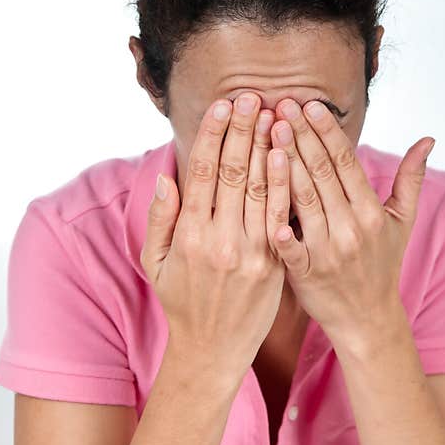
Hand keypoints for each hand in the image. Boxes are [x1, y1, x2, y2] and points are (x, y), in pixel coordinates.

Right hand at [141, 93, 286, 380]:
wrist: (213, 348)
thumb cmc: (181, 301)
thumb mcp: (155, 262)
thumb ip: (161, 218)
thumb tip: (167, 175)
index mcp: (188, 235)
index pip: (204, 173)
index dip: (215, 136)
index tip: (224, 107)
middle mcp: (220, 239)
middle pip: (235, 173)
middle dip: (243, 131)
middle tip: (251, 96)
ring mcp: (251, 252)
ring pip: (262, 189)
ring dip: (269, 148)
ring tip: (274, 114)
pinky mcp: (274, 262)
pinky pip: (281, 215)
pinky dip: (286, 182)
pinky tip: (289, 155)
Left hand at [266, 97, 434, 352]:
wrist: (367, 319)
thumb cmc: (381, 264)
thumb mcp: (402, 222)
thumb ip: (410, 179)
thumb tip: (428, 139)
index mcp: (371, 212)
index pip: (346, 164)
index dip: (327, 132)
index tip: (310, 104)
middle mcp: (351, 228)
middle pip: (321, 174)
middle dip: (301, 137)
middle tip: (282, 105)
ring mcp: (327, 251)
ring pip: (302, 200)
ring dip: (285, 165)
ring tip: (268, 133)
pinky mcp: (306, 273)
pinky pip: (289, 246)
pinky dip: (278, 226)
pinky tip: (264, 198)